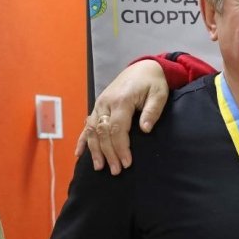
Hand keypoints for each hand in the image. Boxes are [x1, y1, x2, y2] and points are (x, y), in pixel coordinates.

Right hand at [76, 59, 168, 174]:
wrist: (143, 68)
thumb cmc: (153, 83)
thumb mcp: (159, 94)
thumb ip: (152, 111)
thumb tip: (145, 130)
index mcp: (121, 101)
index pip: (117, 129)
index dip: (120, 147)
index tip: (126, 163)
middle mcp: (106, 103)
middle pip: (103, 132)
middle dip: (108, 153)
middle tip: (115, 171)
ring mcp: (99, 105)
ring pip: (92, 130)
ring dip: (94, 150)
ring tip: (99, 167)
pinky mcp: (98, 106)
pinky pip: (87, 124)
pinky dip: (83, 139)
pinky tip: (79, 153)